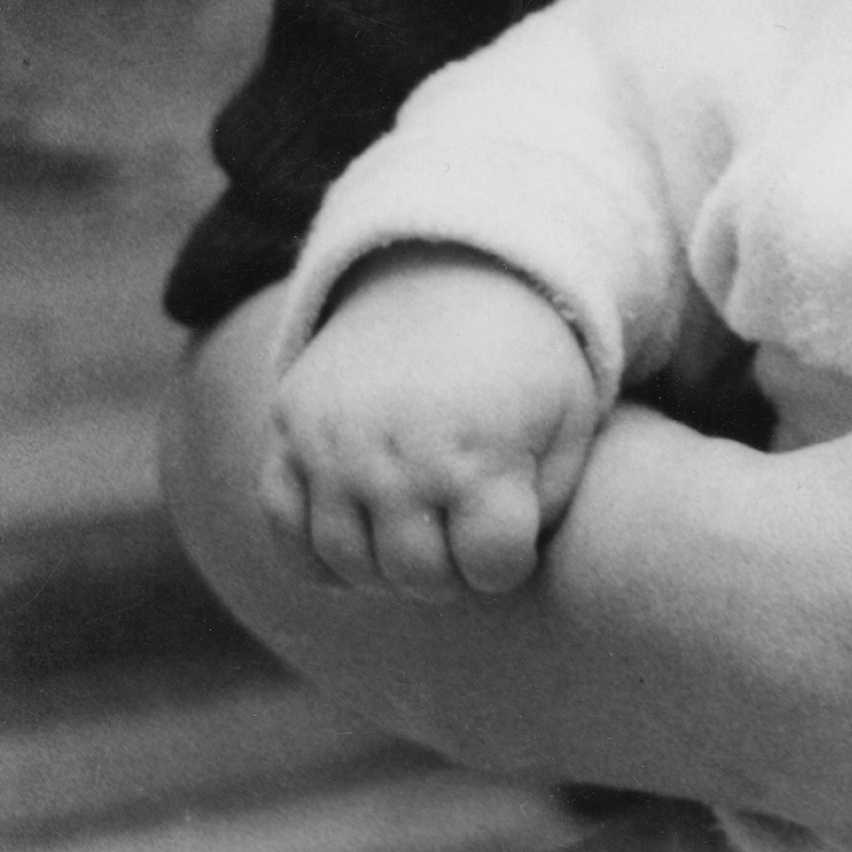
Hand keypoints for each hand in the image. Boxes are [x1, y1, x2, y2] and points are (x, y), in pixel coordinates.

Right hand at [266, 251, 601, 597]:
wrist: (451, 276)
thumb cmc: (526, 364)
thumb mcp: (569, 422)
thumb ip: (548, 505)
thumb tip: (498, 567)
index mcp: (480, 453)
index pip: (490, 566)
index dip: (507, 565)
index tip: (511, 539)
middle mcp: (396, 456)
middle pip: (416, 574)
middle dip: (451, 575)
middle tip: (464, 544)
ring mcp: (331, 447)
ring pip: (345, 561)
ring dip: (386, 569)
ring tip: (420, 539)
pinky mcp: (286, 432)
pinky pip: (282, 527)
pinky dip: (317, 552)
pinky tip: (361, 540)